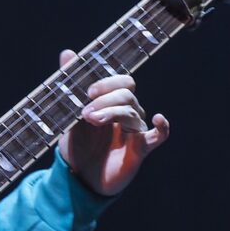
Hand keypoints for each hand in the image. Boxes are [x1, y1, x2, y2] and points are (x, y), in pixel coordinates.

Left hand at [57, 49, 169, 195]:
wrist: (78, 177)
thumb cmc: (77, 143)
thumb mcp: (69, 113)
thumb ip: (71, 83)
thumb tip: (67, 53)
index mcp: (113, 102)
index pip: (122, 82)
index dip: (108, 82)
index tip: (88, 91)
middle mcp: (128, 113)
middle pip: (127, 96)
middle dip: (106, 100)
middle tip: (85, 113)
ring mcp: (135, 130)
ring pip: (133, 112)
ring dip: (112, 113)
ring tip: (90, 120)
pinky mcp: (141, 149)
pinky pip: (158, 136)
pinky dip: (162, 127)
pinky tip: (159, 118)